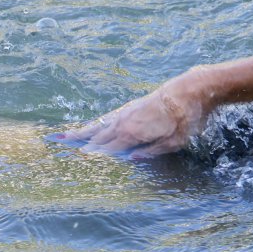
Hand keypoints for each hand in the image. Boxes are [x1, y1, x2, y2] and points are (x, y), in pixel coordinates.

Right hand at [55, 78, 208, 157]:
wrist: (192, 89)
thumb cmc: (187, 117)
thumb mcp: (175, 141)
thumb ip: (152, 151)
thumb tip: (131, 158)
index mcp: (133, 132)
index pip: (109, 148)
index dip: (95, 156)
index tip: (78, 162)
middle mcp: (125, 121)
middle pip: (99, 136)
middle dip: (81, 143)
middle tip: (60, 149)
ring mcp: (127, 112)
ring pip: (101, 124)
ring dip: (83, 131)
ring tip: (65, 136)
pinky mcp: (132, 106)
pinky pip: (109, 117)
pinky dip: (97, 122)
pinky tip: (93, 126)